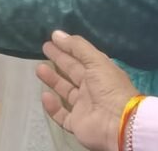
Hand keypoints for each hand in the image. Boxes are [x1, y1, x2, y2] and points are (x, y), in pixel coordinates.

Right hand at [36, 31, 139, 150]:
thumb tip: (56, 34)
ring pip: (65, 92)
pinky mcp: (76, 123)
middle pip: (72, 72)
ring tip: (39, 69)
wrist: (118, 123)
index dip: (67, 48)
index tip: (53, 39)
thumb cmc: (109, 88)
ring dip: (53, 80)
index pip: (80, 59)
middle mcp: (91, 89)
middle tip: (44, 48)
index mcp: (99, 73)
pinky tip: (46, 96)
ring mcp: (84, 107)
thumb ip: (77, 46)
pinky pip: (61, 115)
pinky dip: (52, 107)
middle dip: (59, 60)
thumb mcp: (96, 61)